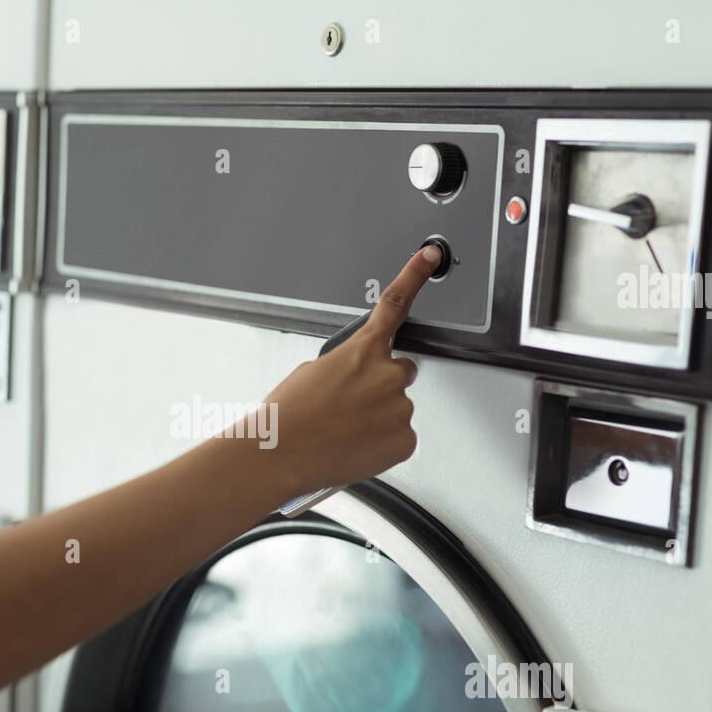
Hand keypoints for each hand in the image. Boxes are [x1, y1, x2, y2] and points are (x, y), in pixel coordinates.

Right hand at [261, 245, 439, 498]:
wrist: (281, 454)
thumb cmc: (288, 416)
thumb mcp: (312, 372)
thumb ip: (347, 365)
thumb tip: (357, 379)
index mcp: (362, 350)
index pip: (395, 303)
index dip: (414, 275)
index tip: (430, 256)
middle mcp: (388, 374)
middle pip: (401, 373)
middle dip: (383, 385)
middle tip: (353, 406)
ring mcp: (400, 408)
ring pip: (397, 409)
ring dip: (378, 418)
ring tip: (345, 432)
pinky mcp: (405, 440)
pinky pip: (400, 439)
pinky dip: (382, 444)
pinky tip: (356, 447)